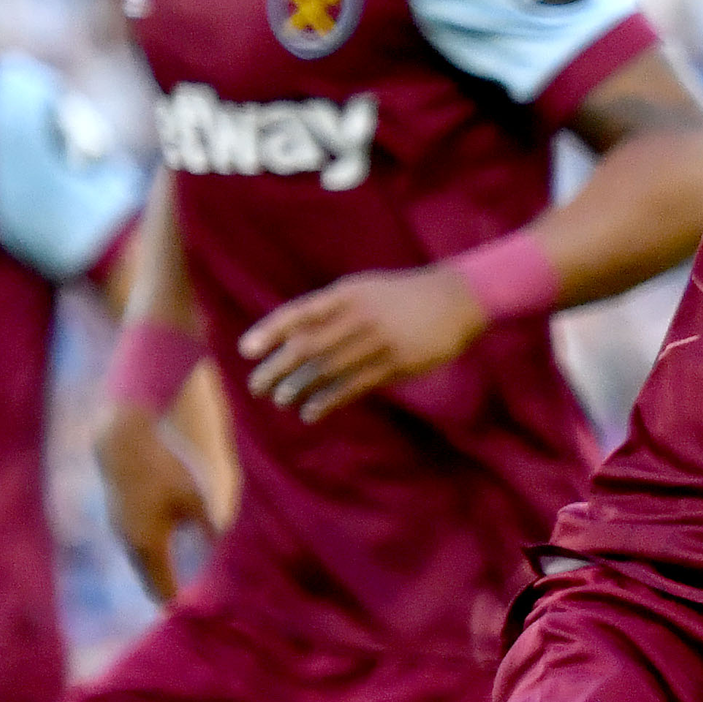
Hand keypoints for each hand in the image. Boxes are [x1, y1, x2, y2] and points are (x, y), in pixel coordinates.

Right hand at [93, 402, 215, 603]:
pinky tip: (156, 554)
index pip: (162, 587)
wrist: (122, 441)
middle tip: (177, 606)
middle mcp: (130, 542)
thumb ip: (206, 528)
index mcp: (150, 544)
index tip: (186, 614)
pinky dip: (145, 555)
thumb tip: (217, 547)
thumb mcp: (193, 499)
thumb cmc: (163, 469)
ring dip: (152, 572)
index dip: (174, 602)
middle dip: (163, 590)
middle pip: (147, 579)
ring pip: (137, 561)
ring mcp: (119, 528)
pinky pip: (132, 545)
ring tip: (167, 584)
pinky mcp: (116, 515)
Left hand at [239, 263, 483, 422]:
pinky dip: (329, 400)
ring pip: (328, 368)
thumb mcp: (365, 290)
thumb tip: (295, 335)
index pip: (300, 312)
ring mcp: (378, 340)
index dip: (271, 331)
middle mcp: (359, 316)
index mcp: (347, 294)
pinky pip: (355, 385)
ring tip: (282, 400)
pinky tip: (312, 411)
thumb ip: (332, 310)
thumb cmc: (403, 295)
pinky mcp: (397, 363)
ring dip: (299, 387)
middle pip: (308, 345)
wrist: (456, 298)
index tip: (247, 350)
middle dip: (278, 367)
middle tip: (257, 386)